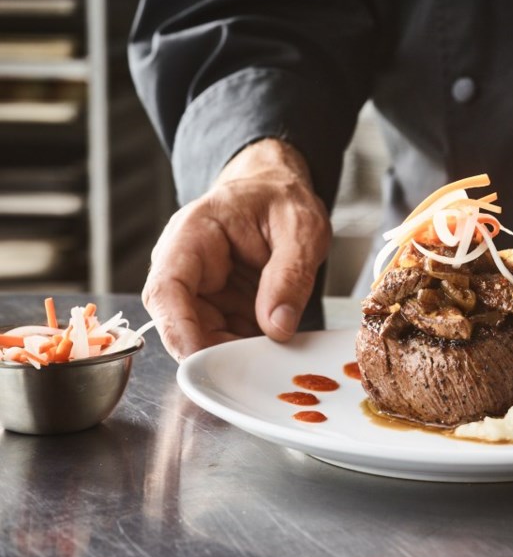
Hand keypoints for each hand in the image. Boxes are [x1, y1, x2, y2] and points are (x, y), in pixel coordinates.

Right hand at [142, 138, 331, 360]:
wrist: (279, 190)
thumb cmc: (282, 198)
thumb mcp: (301, 229)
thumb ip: (291, 275)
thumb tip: (278, 326)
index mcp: (193, 234)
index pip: (167, 288)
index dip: (176, 330)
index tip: (199, 359)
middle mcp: (187, 265)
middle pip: (181, 322)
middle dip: (214, 350)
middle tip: (254, 366)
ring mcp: (201, 289)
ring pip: (203, 336)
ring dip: (234, 352)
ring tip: (271, 353)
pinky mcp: (219, 305)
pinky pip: (226, 336)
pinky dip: (248, 347)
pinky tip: (272, 347)